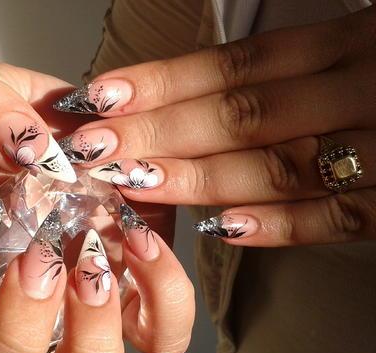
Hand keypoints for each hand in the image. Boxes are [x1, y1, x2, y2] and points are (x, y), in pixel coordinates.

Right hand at [0, 65, 193, 352]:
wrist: (96, 134)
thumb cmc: (37, 132)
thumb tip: (14, 143)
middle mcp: (14, 322)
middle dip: (13, 333)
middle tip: (39, 258)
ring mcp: (80, 327)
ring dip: (86, 342)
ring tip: (94, 262)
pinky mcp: (141, 312)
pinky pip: (160, 342)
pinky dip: (162, 301)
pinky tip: (145, 243)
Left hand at [53, 6, 375, 246]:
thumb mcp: (364, 34)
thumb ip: (297, 58)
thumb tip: (213, 82)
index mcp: (355, 39)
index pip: (237, 63)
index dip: (165, 80)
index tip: (102, 94)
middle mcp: (368, 88)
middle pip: (241, 114)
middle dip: (160, 132)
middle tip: (92, 146)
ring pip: (278, 167)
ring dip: (201, 178)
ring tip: (136, 182)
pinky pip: (341, 217)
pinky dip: (281, 225)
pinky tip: (221, 229)